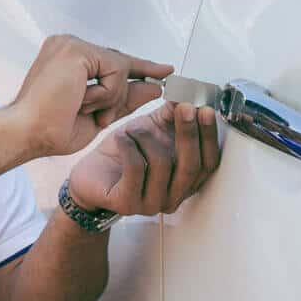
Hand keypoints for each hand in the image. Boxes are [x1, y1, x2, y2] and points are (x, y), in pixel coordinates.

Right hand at [6, 35, 173, 157]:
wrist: (28, 134)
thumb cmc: (52, 129)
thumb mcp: (100, 113)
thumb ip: (125, 98)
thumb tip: (155, 87)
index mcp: (68, 58)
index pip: (112, 60)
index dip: (140, 67)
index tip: (164, 71)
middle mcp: (68, 45)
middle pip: (120, 63)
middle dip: (122, 91)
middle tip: (100, 106)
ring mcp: (71, 44)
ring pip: (121, 67)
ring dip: (111, 98)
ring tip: (83, 109)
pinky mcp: (76, 50)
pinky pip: (116, 71)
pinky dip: (106, 93)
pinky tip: (82, 101)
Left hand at [67, 101, 219, 215]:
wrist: (91, 175)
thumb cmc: (124, 155)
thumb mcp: (153, 129)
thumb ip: (172, 115)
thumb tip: (189, 95)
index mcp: (185, 182)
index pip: (209, 163)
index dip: (209, 136)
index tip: (206, 109)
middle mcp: (172, 198)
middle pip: (191, 167)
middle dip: (189, 133)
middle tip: (184, 108)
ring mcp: (151, 205)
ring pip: (163, 165)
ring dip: (148, 138)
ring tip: (133, 129)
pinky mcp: (127, 204)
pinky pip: (136, 169)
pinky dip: (130, 146)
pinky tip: (122, 138)